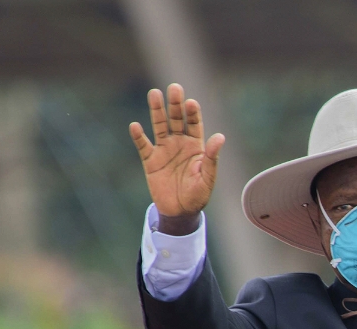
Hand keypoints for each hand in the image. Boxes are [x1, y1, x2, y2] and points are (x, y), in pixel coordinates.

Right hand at [130, 83, 224, 230]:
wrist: (180, 212)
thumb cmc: (198, 195)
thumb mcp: (208, 178)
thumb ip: (212, 158)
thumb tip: (220, 136)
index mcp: (195, 145)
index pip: (194, 123)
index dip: (192, 113)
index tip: (191, 103)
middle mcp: (179, 143)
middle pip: (176, 119)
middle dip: (175, 104)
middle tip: (174, 88)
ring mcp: (164, 150)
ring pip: (160, 126)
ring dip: (157, 111)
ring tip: (154, 94)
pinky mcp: (150, 160)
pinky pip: (143, 145)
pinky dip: (139, 136)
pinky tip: (135, 126)